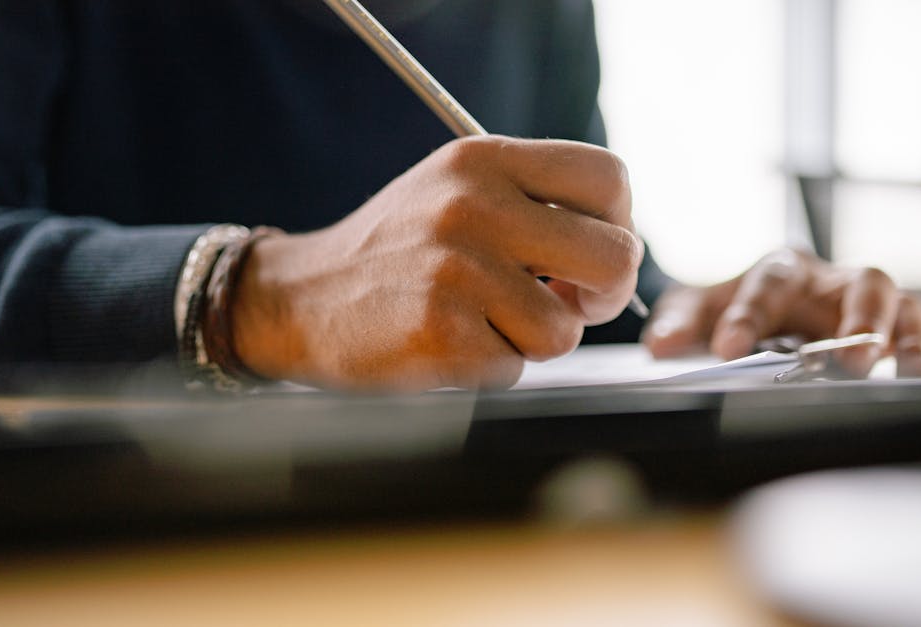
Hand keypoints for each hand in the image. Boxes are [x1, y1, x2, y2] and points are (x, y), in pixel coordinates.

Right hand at [227, 136, 642, 390]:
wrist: (301, 298)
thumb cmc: (395, 252)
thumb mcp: (455, 191)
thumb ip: (531, 201)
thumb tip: (617, 249)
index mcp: (484, 160)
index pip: (608, 175)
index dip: (619, 223)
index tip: (590, 254)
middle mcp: (474, 205)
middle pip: (614, 255)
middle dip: (603, 294)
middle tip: (571, 303)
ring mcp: (457, 268)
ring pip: (566, 329)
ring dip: (535, 341)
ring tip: (485, 323)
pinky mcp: (440, 330)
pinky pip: (515, 369)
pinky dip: (492, 368)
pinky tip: (450, 344)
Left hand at [641, 249, 920, 376]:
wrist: (764, 299)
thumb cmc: (734, 306)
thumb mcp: (698, 310)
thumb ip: (677, 323)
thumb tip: (658, 347)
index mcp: (781, 267)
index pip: (768, 282)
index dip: (748, 314)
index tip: (728, 348)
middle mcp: (833, 278)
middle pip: (859, 285)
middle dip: (856, 323)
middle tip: (847, 360)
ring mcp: (871, 301)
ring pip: (903, 307)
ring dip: (908, 341)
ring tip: (910, 375)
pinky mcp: (897, 325)